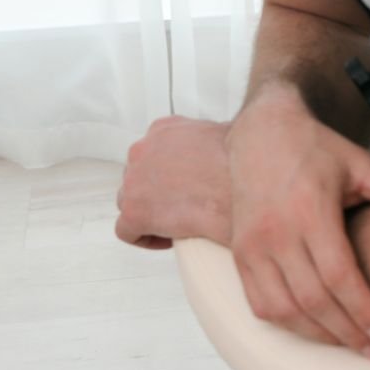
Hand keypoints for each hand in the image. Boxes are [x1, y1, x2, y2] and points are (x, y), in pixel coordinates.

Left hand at [116, 116, 236, 249]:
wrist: (242, 189)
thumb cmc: (241, 166)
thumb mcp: (230, 135)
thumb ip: (216, 140)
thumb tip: (229, 149)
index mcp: (163, 129)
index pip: (151, 152)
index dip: (167, 174)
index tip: (184, 186)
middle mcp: (143, 150)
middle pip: (138, 177)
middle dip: (157, 194)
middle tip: (183, 206)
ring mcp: (134, 180)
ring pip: (130, 202)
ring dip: (150, 214)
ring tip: (177, 223)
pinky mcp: (133, 211)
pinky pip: (126, 231)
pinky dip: (145, 238)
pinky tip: (170, 240)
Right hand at [225, 87, 369, 357]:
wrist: (262, 133)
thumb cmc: (317, 150)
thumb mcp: (361, 165)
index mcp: (310, 212)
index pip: (339, 276)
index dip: (363, 311)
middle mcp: (276, 233)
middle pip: (313, 300)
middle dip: (347, 333)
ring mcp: (253, 247)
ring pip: (284, 309)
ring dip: (319, 335)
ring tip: (352, 345)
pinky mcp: (239, 255)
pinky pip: (260, 304)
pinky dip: (288, 324)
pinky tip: (316, 330)